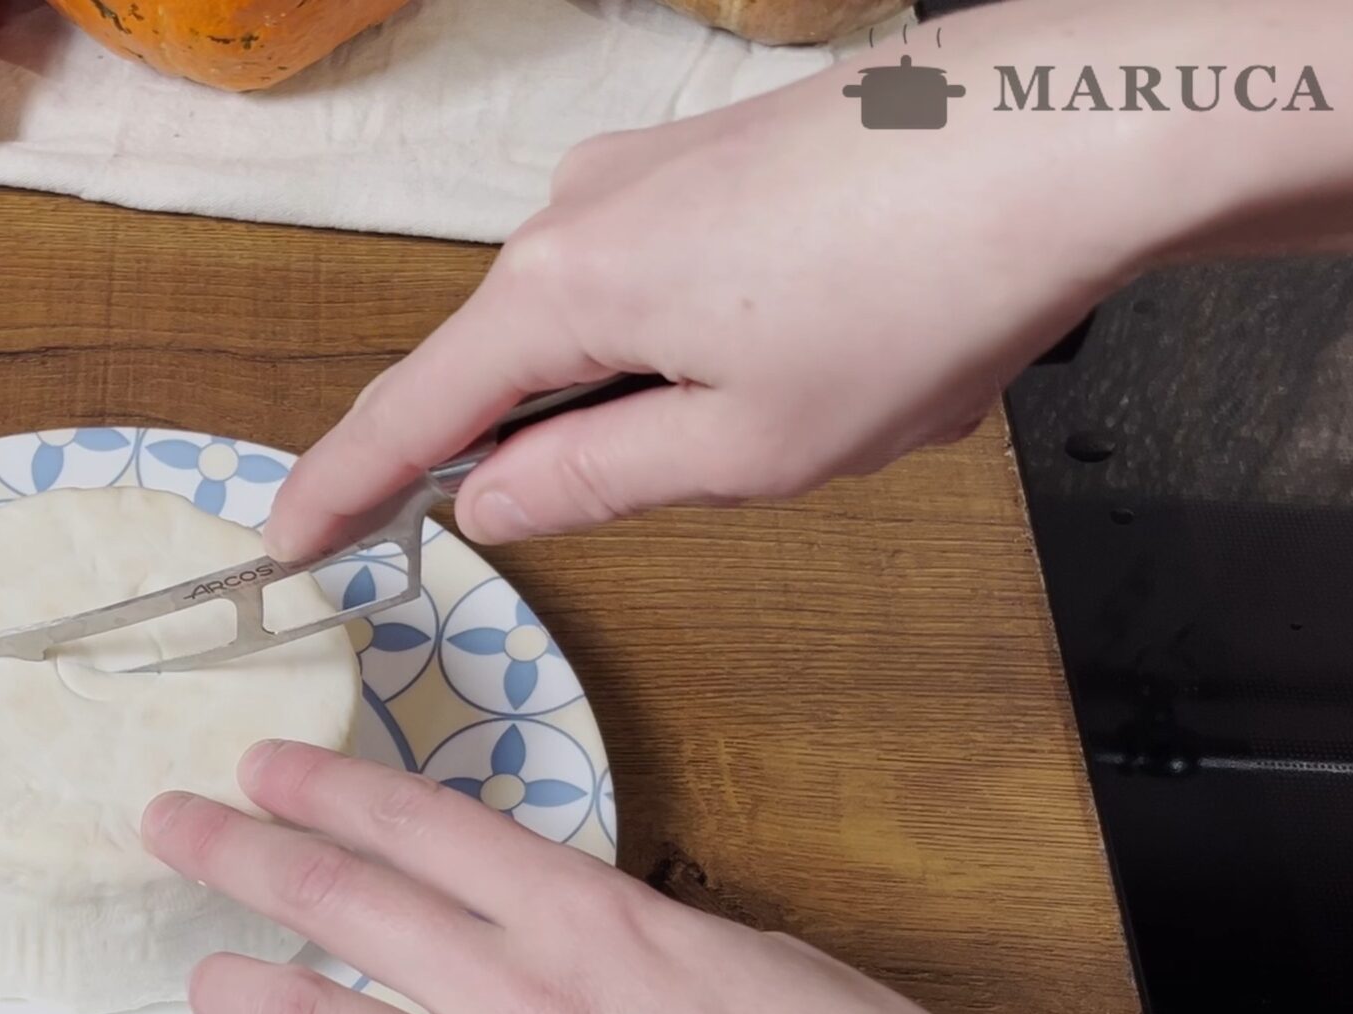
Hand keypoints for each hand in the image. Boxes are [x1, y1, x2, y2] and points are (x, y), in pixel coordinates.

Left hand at [142, 742, 1247, 1013]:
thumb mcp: (768, 970)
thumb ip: (648, 951)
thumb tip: (583, 946)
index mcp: (605, 929)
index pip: (430, 832)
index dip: (331, 793)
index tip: (263, 769)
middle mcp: (538, 1012)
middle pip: (358, 910)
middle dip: (248, 857)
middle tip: (175, 827)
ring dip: (253, 1001)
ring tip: (200, 975)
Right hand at [263, 0, 1352, 559]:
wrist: (1071, 131)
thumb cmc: (911, 302)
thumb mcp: (745, 447)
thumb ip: (592, 482)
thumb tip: (487, 501)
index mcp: (557, 291)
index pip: (409, 412)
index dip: (341, 489)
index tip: (281, 544)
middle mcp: (572, 207)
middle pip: (507, 360)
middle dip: (559, 445)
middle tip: (668, 492)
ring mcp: (644, 163)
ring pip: (599, 318)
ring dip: (666, 391)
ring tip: (826, 404)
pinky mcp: (715, 146)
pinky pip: (662, 268)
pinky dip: (714, 335)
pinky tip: (836, 343)